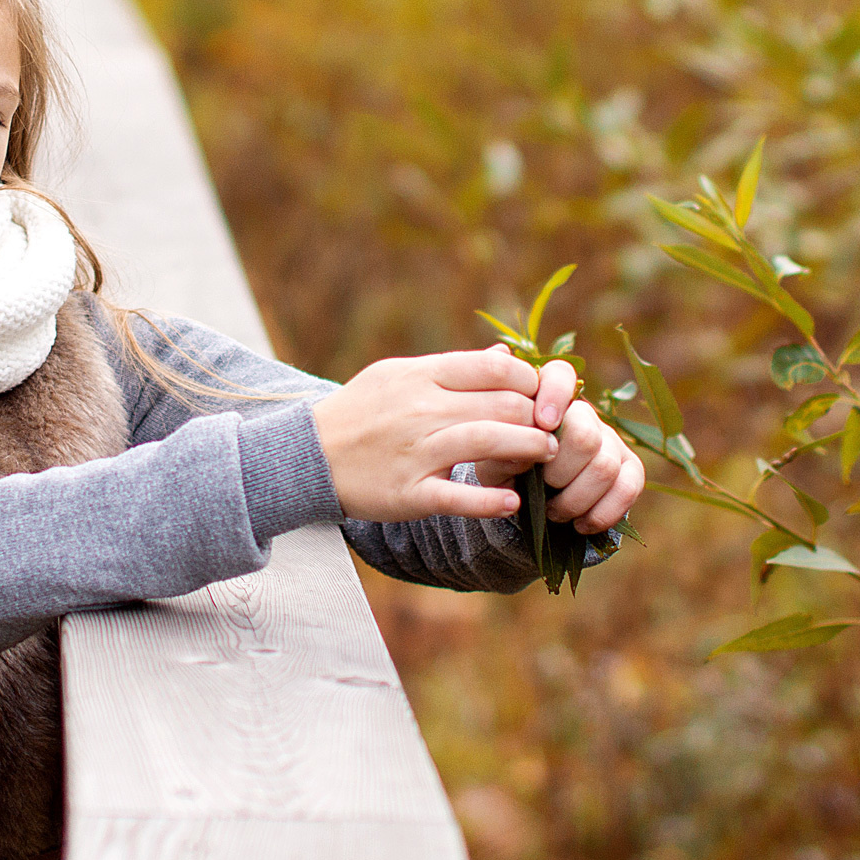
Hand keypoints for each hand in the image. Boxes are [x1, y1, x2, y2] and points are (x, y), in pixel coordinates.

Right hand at [310, 349, 556, 520]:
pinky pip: (456, 497)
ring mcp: (414, 452)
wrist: (306, 455)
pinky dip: (489, 501)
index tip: (541, 399)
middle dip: (538, 419)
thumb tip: (505, 355)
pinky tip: (512, 503)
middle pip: (501, 406)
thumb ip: (453, 368)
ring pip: (486, 443)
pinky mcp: (407, 493)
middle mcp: (420, 409)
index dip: (530, 382)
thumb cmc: (359, 412)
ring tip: (547, 457)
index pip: (495, 369)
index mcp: (422, 375)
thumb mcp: (399, 374)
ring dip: (528, 450)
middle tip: (554, 431)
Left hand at [474, 350, 645, 535]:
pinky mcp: (630, 468)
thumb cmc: (507, 464)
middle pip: (585, 434)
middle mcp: (584, 414)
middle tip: (543, 487)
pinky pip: (628, 487)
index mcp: (548, 398)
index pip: (561, 375)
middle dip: (560, 470)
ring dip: (575, 499)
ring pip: (604, 466)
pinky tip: (581, 523)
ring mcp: (611, 440)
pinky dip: (602, 512)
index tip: (543, 425)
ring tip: (554, 511)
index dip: (555, 396)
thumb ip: (497, 443)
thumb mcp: (493, 452)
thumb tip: (511, 446)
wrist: (529, 494)